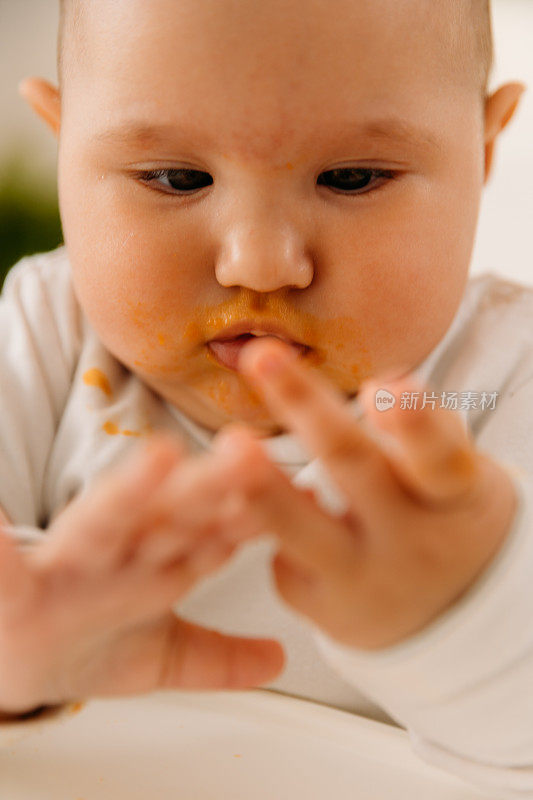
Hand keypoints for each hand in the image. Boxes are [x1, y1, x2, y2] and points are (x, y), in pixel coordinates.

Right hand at [0, 434, 283, 713]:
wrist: (17, 660)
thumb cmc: (93, 640)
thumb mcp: (158, 656)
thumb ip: (218, 657)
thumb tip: (279, 659)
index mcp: (153, 562)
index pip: (207, 533)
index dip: (247, 515)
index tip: (289, 492)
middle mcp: (118, 553)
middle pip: (168, 516)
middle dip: (210, 490)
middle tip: (251, 456)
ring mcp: (68, 563)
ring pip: (106, 522)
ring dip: (133, 492)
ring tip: (163, 461)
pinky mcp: (11, 586)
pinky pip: (3, 566)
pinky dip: (2, 545)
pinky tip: (5, 524)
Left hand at [223, 339, 518, 649]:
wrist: (447, 613)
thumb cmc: (441, 517)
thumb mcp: (456, 479)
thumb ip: (425, 432)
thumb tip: (387, 384)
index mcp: (453, 499)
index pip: (439, 459)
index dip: (414, 426)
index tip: (379, 388)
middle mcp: (411, 542)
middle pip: (353, 468)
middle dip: (306, 408)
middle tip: (262, 356)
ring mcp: (366, 582)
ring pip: (303, 530)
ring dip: (262, 487)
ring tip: (230, 443)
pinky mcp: (326, 611)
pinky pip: (283, 563)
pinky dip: (265, 527)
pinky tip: (258, 509)